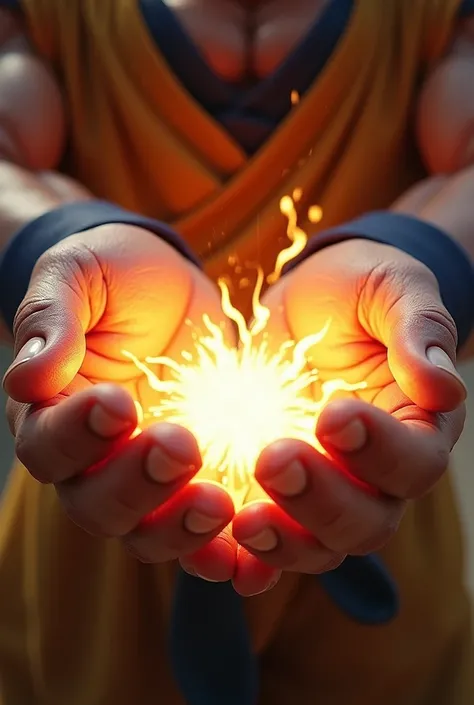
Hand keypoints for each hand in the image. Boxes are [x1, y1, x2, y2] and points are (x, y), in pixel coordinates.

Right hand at [4, 225, 235, 576]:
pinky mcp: (202, 481)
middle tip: (181, 446)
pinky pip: (209, 534)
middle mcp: (95, 461)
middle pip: (97, 506)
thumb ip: (51, 317)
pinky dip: (229, 550)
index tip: (118, 402)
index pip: (47, 446)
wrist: (169, 285)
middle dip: (136, 485)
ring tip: (220, 502)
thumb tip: (27, 378)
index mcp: (54, 414)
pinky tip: (256, 550)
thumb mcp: (78, 275)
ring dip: (182, 529)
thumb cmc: (114, 276)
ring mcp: (152, 479)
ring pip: (150, 534)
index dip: (76, 437)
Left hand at [232, 239, 466, 592]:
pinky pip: (263, 542)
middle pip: (367, 521)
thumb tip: (443, 389)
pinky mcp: (272, 492)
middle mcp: (374, 474)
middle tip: (274, 458)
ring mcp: (321, 488)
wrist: (307, 299)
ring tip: (243, 519)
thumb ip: (419, 329)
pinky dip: (244, 558)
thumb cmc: (359, 290)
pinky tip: (214, 549)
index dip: (379, 450)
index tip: (333, 413)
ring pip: (317, 545)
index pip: (415, 462)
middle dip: (322, 500)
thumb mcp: (393, 289)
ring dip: (283, 541)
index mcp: (415, 427)